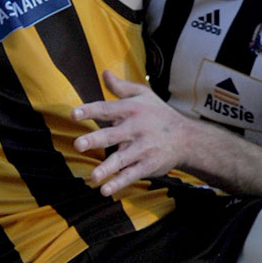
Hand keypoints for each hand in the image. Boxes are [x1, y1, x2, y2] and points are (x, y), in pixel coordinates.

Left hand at [72, 70, 197, 195]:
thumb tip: (104, 72)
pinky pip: (131, 175)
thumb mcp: (143, 95)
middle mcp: (136, 128)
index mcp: (132, 109)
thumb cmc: (159, 114)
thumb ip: (121, 87)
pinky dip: (119, 183)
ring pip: (122, 159)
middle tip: (78, 144)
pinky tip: (105, 190)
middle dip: (95, 140)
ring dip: (107, 168)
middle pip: (112, 134)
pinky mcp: (148, 165)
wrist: (188, 138)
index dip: (90, 111)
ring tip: (93, 177)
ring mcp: (143, 148)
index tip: (74, 114)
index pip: (107, 109)